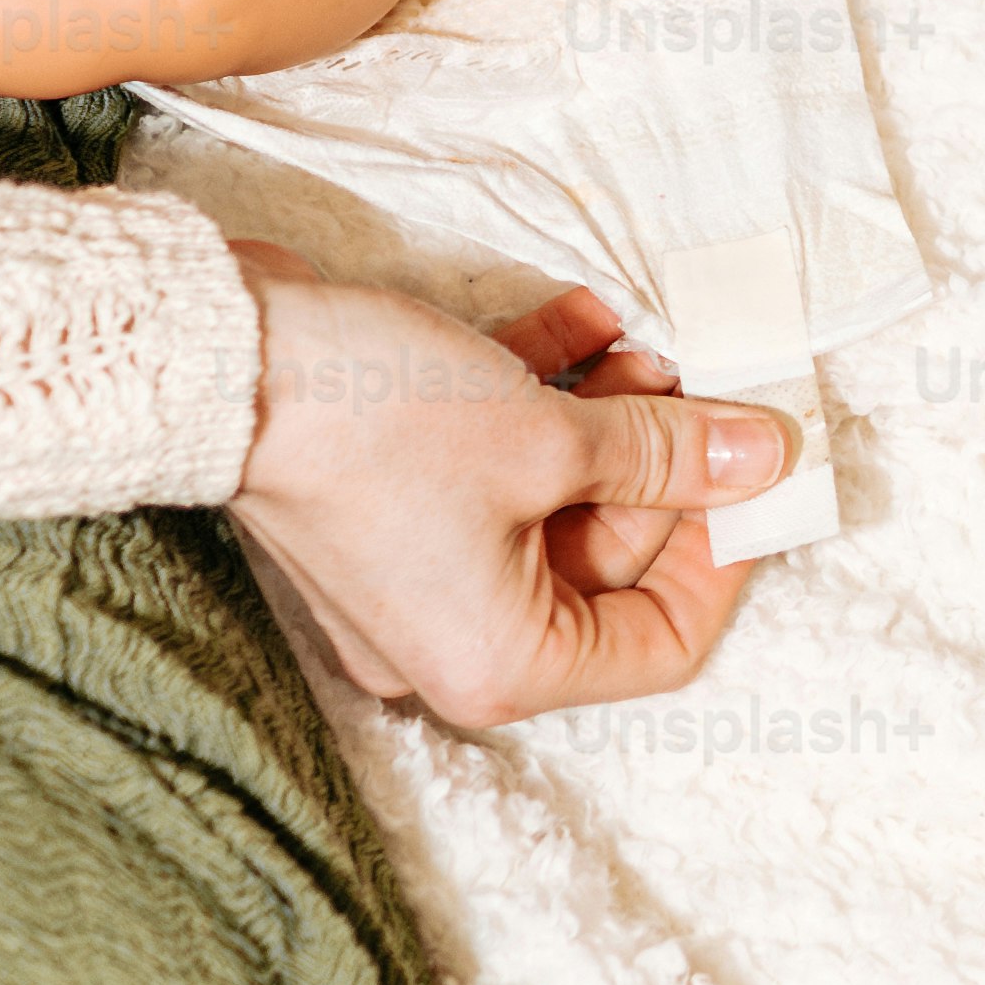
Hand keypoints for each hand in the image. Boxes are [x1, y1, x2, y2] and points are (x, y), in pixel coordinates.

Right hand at [223, 244, 766, 722]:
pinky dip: (541, 398)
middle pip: (607, 563)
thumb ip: (670, 454)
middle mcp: (454, 638)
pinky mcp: (390, 503)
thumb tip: (765, 457)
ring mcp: (418, 573)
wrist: (220, 361)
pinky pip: (495, 467)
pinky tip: (579, 319)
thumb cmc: (378, 424)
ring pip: (554, 502)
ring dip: (610, 417)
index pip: (659, 644)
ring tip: (643, 338)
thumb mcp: (551, 439)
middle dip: (666, 462)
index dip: (724, 557)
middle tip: (704, 375)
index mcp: (499, 664)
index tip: (759, 473)